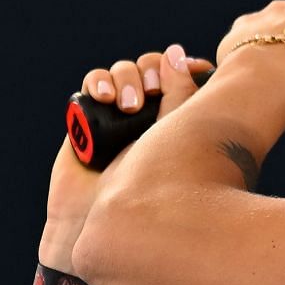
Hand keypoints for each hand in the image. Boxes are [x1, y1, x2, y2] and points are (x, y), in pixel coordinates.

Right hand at [40, 44, 210, 265]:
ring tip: (125, 103)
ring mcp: (114, 119)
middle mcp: (145, 118)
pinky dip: (99, 82)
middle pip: (148, 69)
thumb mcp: (174, 140)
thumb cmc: (151, 194)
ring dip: (124, 76)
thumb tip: (181, 54)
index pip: (178, 78)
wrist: (109, 230)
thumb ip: (179, 96)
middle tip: (151, 92)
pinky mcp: (84, 122)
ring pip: (120, 73)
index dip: (183, 68)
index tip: (200, 68)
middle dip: (149, 72)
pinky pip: (90, 86)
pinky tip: (105, 97)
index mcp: (174, 122)